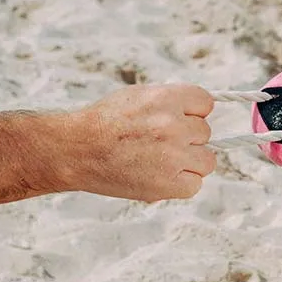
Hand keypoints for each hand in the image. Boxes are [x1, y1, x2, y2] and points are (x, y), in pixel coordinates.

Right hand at [71, 84, 215, 201]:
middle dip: (187, 139)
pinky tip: (159, 177)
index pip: (205, 103)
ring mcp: (173, 155)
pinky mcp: (168, 183)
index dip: (192, 113)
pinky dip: (180, 185)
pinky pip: (195, 185)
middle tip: (158, 144)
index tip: (179, 120)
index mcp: (166, 98)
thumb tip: (198, 114)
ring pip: (207, 161)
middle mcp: (173, 125)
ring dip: (189, 163)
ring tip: (160, 162)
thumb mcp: (138, 96)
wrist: (75, 150)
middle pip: (205, 133)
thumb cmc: (103, 122)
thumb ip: (171, 102)